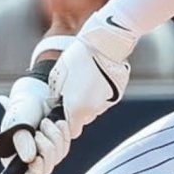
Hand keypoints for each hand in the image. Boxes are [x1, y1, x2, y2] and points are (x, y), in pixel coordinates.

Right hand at [0, 75, 70, 173]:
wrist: (36, 93)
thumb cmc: (22, 108)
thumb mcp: (18, 123)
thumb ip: (22, 141)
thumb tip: (30, 158)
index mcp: (14, 159)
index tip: (36, 160)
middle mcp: (29, 159)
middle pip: (45, 169)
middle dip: (46, 149)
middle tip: (39, 132)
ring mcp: (45, 152)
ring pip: (57, 157)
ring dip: (55, 138)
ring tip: (46, 121)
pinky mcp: (57, 143)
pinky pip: (65, 146)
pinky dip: (63, 134)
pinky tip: (58, 121)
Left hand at [48, 14, 137, 138]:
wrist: (105, 43)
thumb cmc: (78, 57)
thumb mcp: (57, 76)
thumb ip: (56, 95)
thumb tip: (56, 102)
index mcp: (77, 109)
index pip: (71, 130)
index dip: (66, 123)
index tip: (62, 111)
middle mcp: (93, 110)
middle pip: (84, 119)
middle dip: (77, 110)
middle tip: (73, 92)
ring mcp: (107, 102)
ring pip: (95, 108)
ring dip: (89, 101)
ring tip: (85, 80)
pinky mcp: (118, 94)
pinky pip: (105, 99)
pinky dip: (100, 93)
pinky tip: (96, 77)